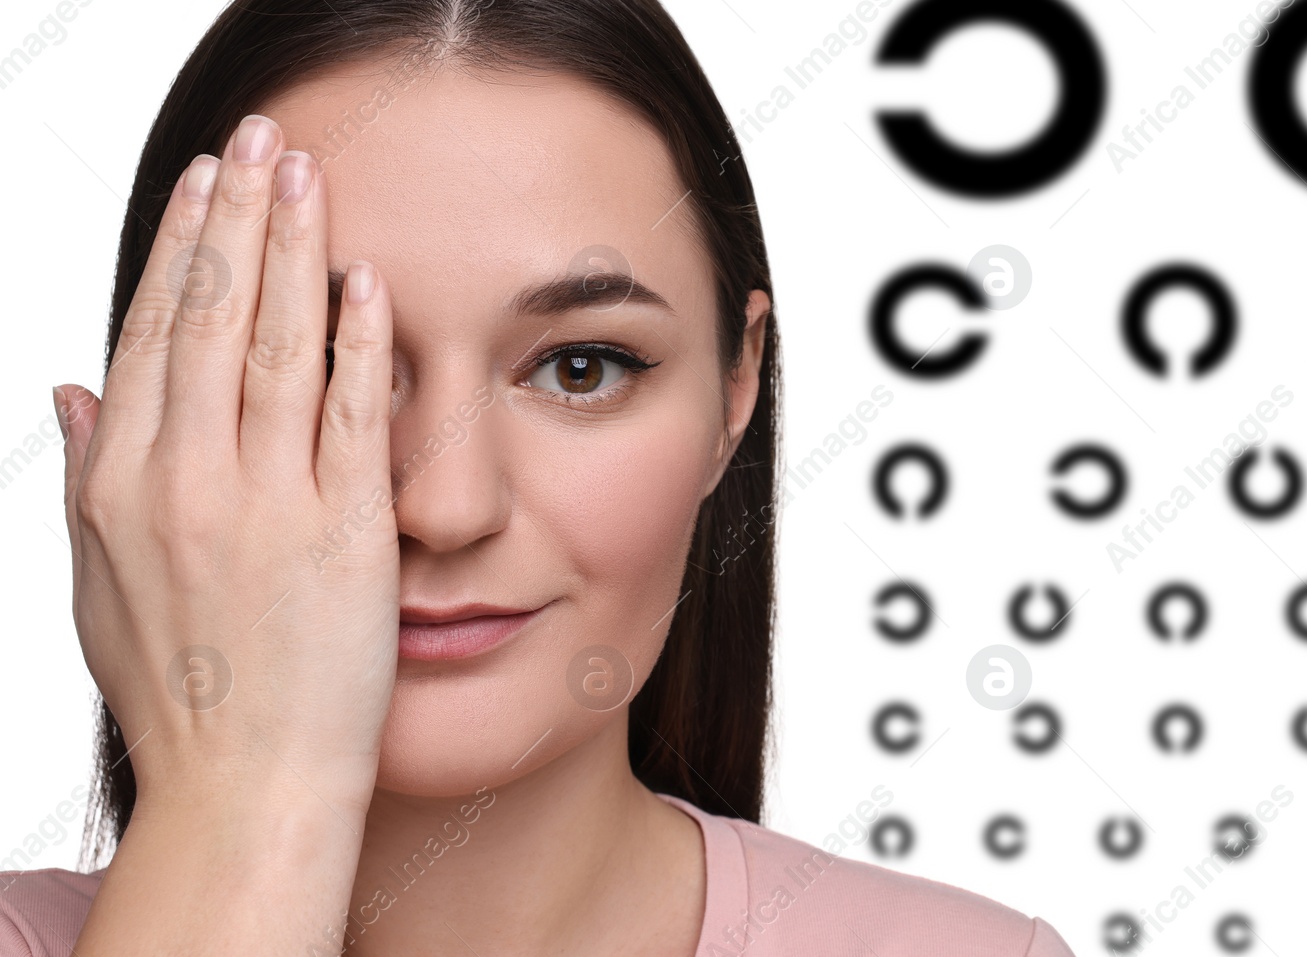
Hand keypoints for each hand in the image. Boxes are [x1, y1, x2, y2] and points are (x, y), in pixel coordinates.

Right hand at [57, 113, 397, 816]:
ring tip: (309, 175)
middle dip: (237, 217)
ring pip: (273, 346)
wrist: (248, 785)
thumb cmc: (177, 693)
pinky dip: (356, 342)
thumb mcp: (99, 586)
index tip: (205, 185)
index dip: (179, 248)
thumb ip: (86, 480)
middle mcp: (186, 483)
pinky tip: (365, 281)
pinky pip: (350, 417)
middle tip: (262, 140)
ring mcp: (266, 505)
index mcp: (121, 488)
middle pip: (207, 317)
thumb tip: (71, 391)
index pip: (148, 335)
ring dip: (293, 249)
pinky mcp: (345, 534)